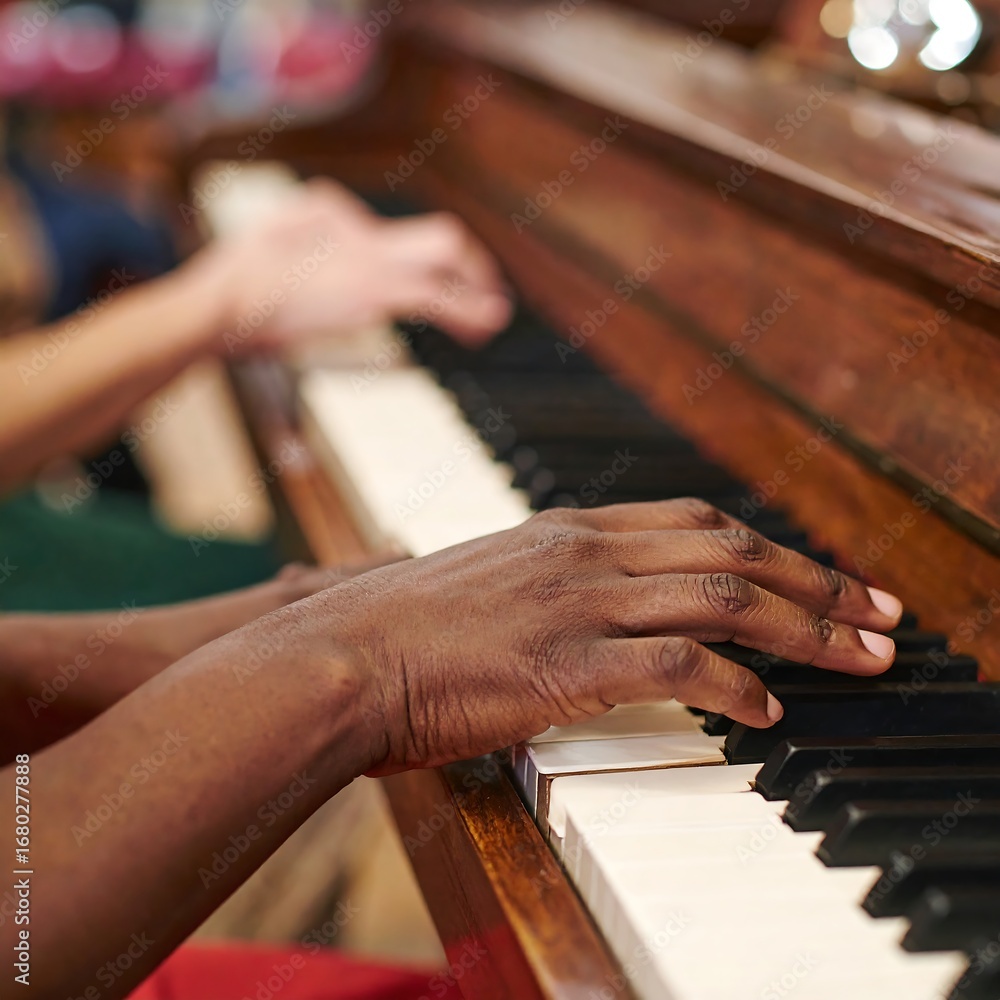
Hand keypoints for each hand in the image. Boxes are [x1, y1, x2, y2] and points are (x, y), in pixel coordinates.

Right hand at [203, 179, 511, 349]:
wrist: (224, 306)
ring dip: (476, 291)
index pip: (401, 234)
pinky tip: (480, 325)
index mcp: (340, 219)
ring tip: (495, 314)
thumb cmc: (238, 280)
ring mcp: (371, 265)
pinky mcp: (371, 296)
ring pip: (445, 263)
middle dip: (470, 265)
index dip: (434, 260)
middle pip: (441, 238)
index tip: (447, 282)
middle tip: (486, 291)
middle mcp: (365, 238)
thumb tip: (347, 223)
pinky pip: (434, 298)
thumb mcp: (271, 231)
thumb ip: (312, 218)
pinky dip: (464, 309)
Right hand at [313, 500, 902, 774]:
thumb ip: (534, 578)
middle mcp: (584, 551)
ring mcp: (579, 600)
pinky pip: (681, 662)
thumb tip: (580, 594)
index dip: (771, 546)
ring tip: (859, 659)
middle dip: (817, 581)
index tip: (819, 574)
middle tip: (876, 612)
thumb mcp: (480, 580)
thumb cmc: (396, 626)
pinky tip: (765, 712)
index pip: (696, 522)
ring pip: (726, 598)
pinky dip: (736, 685)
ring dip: (807, 630)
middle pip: (732, 550)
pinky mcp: (569, 660)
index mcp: (566, 530)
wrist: (340, 652)